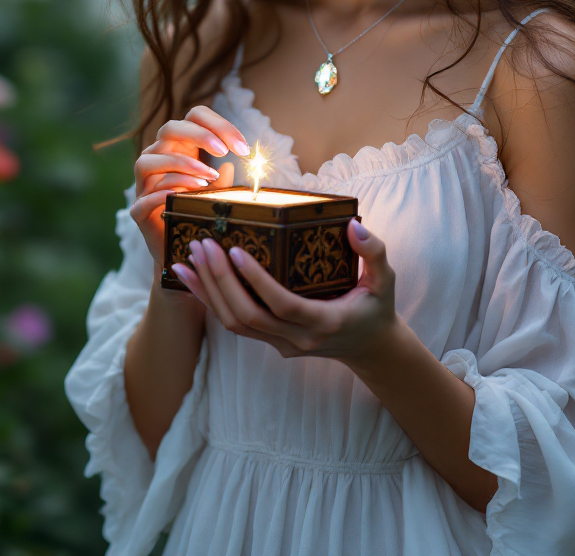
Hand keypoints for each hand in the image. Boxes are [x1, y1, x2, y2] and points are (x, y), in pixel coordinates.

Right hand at [130, 105, 248, 266]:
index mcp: (180, 148)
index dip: (217, 124)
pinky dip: (165, 193)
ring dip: (182, 165)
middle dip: (199, 135)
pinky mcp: (138, 209)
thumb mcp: (217, 195)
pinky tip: (183, 197)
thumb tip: (231, 167)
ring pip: (151, 159)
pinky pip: (145, 196)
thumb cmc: (197, 213)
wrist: (177, 251)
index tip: (241, 146)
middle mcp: (158, 159)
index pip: (193, 118)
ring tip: (207, 179)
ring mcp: (144, 184)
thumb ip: (223, 182)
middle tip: (223, 151)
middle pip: (169, 129)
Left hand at [171, 219, 397, 363]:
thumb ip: (374, 252)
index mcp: (325, 321)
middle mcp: (299, 338)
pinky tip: (192, 278)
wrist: (370, 347)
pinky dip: (210, 300)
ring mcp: (282, 344)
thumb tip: (353, 227)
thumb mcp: (385, 280)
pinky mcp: (270, 342)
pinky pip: (234, 324)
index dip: (257, 281)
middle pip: (248, 316)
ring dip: (209, 291)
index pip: (283, 305)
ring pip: (234, 324)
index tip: (235, 251)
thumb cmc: (376, 307)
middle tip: (203, 244)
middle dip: (221, 280)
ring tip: (189, 258)